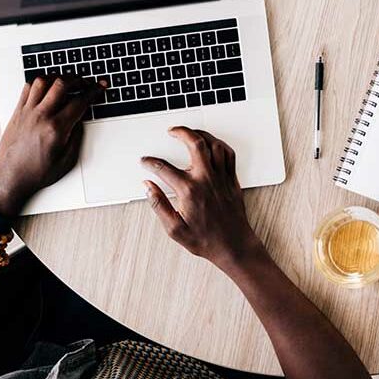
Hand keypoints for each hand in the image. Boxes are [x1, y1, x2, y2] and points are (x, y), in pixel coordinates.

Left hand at [0, 76, 105, 216]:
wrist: (10, 177)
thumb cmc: (35, 173)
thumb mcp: (66, 160)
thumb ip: (76, 136)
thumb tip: (80, 119)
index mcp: (56, 129)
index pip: (79, 102)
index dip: (93, 91)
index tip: (99, 86)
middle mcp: (41, 116)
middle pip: (62, 84)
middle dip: (78, 79)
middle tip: (85, 82)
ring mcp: (27, 112)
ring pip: (43, 81)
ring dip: (58, 77)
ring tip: (66, 80)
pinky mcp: (17, 112)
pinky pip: (28, 88)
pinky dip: (39, 82)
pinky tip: (46, 85)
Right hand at [141, 128, 265, 271]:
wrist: (233, 246)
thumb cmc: (206, 240)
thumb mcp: (174, 229)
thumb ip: (158, 205)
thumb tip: (148, 187)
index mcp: (189, 191)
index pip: (164, 168)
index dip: (150, 162)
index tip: (146, 161)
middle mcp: (206, 180)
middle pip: (195, 143)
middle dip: (180, 132)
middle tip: (172, 131)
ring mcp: (221, 178)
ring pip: (214, 144)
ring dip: (201, 134)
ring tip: (190, 133)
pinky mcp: (232, 180)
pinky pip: (228, 154)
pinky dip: (219, 145)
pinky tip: (212, 144)